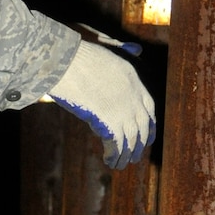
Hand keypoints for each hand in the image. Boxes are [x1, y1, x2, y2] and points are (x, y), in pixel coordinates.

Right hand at [48, 40, 155, 167]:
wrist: (65, 62)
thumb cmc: (79, 56)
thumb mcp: (108, 51)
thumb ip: (124, 53)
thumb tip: (139, 48)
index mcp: (134, 79)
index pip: (149, 107)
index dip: (149, 125)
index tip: (147, 137)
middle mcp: (134, 96)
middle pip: (142, 126)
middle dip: (139, 144)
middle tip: (134, 157)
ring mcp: (123, 110)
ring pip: (130, 139)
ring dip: (125, 155)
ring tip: (120, 165)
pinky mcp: (110, 122)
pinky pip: (116, 144)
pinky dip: (113, 155)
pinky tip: (109, 161)